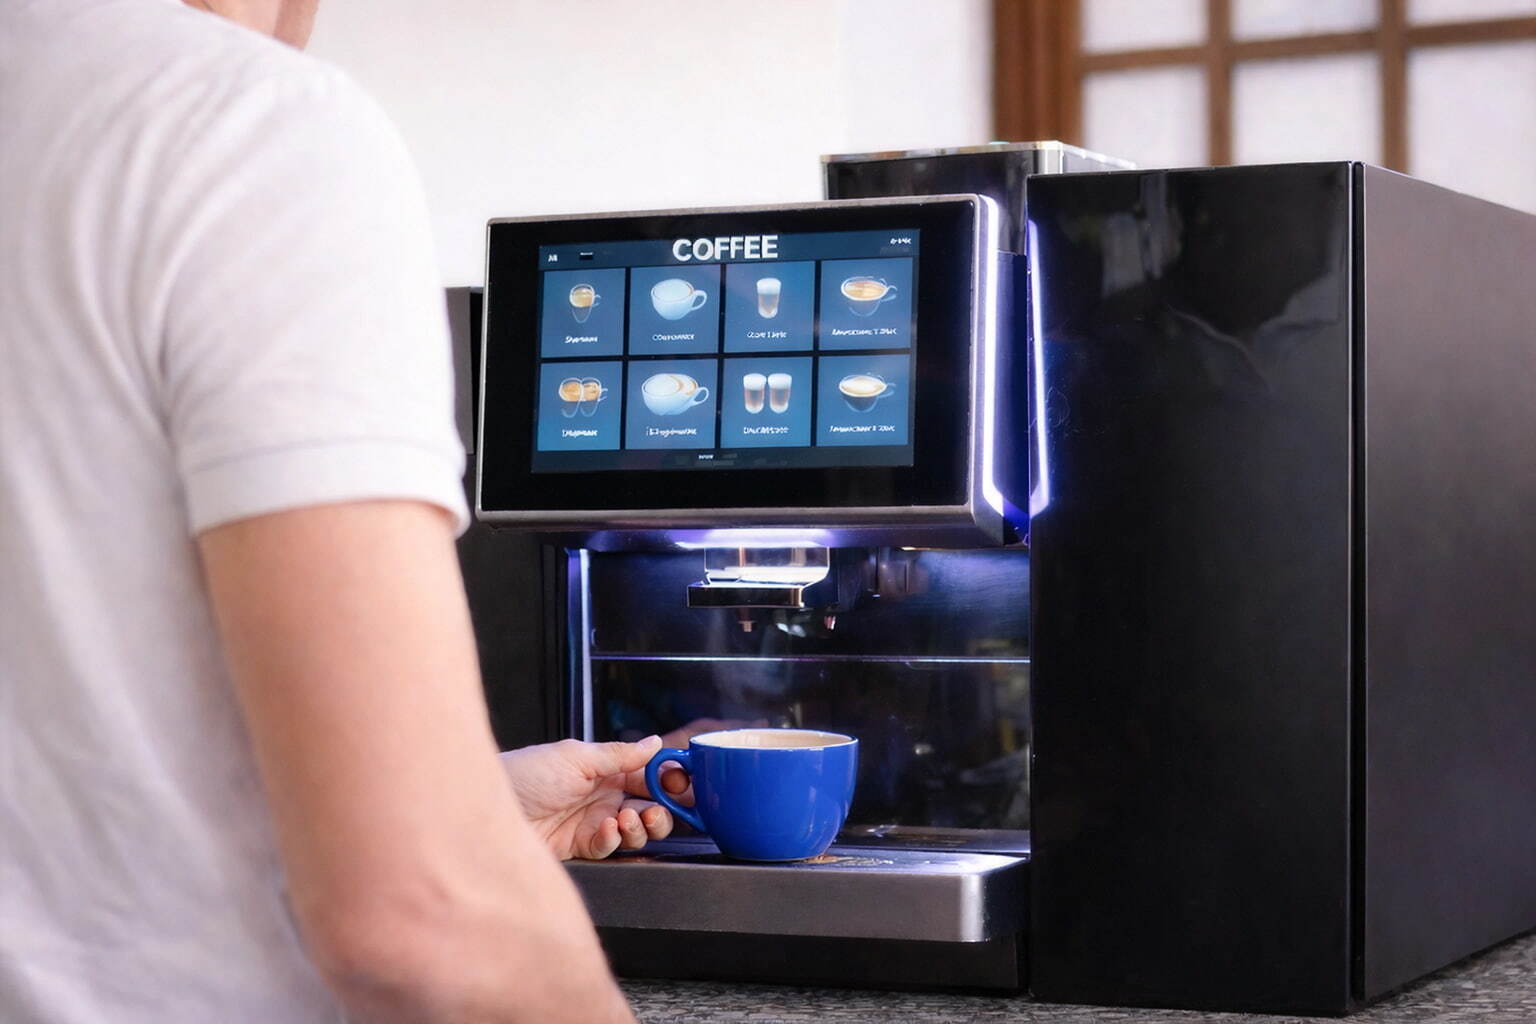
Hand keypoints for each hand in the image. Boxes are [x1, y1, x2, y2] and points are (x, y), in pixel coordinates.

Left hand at [500, 736, 676, 860]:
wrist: (484, 811)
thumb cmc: (522, 774)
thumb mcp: (576, 757)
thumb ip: (619, 754)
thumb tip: (654, 743)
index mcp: (602, 768)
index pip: (645, 773)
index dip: (666, 778)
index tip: (679, 782)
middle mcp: (599, 795)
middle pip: (647, 805)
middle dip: (660, 809)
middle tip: (658, 809)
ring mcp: (590, 821)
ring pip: (634, 830)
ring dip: (640, 826)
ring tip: (628, 819)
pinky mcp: (579, 847)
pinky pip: (610, 847)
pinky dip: (614, 839)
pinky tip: (606, 829)